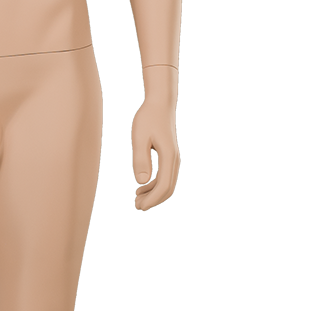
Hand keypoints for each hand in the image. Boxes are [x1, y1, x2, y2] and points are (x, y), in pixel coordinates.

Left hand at [132, 93, 179, 210]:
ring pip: (167, 184)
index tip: (139, 206)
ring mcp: (173, 159)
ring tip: (137, 199)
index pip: (163, 186)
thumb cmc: (148, 118)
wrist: (160, 104)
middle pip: (167, 189)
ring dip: (154, 195)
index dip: (152, 199)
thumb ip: (140, 159)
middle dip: (153, 200)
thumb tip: (141, 181)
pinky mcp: (169, 157)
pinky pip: (165, 177)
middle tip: (137, 206)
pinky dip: (155, 186)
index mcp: (169, 157)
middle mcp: (174, 160)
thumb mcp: (140, 137)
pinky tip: (142, 187)